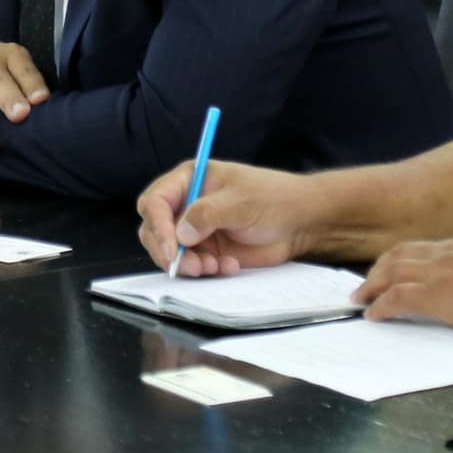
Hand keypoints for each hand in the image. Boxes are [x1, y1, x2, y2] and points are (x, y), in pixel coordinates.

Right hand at [135, 159, 314, 277]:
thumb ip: (208, 214)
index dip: (158, 225)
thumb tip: (180, 233)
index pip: (155, 202)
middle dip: (168, 251)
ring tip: (215, 267)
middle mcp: (186, 204)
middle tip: (193, 266)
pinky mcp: (207, 251)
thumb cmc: (273, 198)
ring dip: (188, 264)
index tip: (171, 247)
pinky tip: (229, 267)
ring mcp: (195, 230)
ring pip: (170, 252)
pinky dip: (206, 272)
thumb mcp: (241, 201)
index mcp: (189, 180)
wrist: (298, 222)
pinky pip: (192, 266)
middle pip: (154, 230)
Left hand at [353, 231, 452, 336]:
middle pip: (403, 254)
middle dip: (381, 267)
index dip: (408, 258)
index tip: (397, 268)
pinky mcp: (439, 297)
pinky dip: (380, 305)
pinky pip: (398, 298)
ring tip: (361, 298)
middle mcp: (450, 251)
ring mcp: (442, 273)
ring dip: (372, 285)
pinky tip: (372, 315)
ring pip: (393, 272)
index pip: (428, 247)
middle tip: (367, 282)